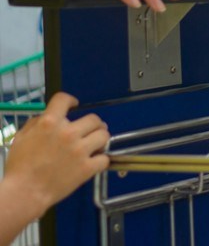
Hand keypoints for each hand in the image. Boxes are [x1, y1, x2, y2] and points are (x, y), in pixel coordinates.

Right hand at [2, 93, 109, 219]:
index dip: (70, 100)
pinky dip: (101, 160)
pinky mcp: (88, 168)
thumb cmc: (19, 166)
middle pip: (93, 118)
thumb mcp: (21, 138)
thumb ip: (36, 123)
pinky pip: (105, 158)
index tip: (74, 104)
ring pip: (104, 135)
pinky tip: (95, 161)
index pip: (64, 100)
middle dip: (93, 124)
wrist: (25, 192)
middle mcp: (68, 133)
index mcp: (49, 123)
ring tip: (95, 144)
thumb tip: (48, 116)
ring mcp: (80, 150)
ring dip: (100, 139)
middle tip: (90, 130)